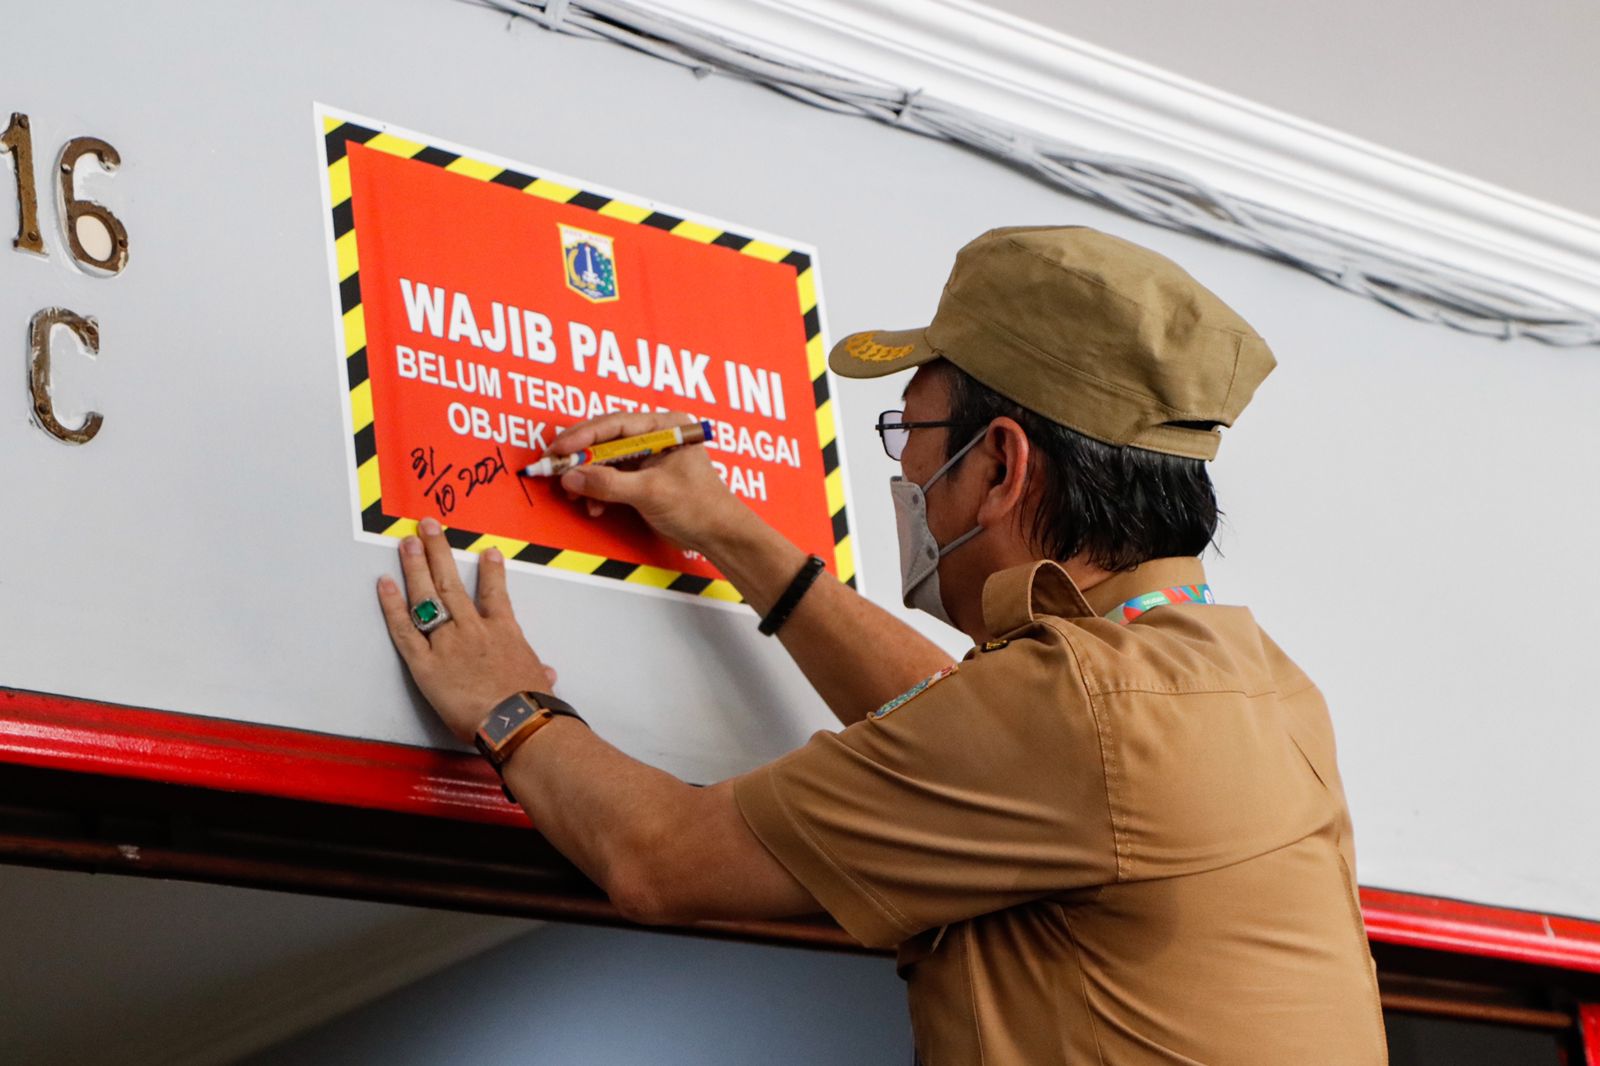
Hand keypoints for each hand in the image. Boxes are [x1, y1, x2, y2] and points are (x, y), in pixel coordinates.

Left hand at [377, 517, 555, 742]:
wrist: (515, 721)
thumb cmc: (530, 705)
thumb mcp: (539, 682)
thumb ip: (538, 672)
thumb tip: (546, 674)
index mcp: (503, 633)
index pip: (496, 593)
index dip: (491, 570)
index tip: (487, 551)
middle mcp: (472, 629)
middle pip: (451, 583)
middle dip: (439, 551)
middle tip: (428, 527)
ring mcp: (447, 643)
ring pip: (427, 597)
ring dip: (416, 566)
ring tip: (407, 542)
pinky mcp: (425, 664)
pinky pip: (404, 629)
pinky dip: (392, 605)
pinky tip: (384, 583)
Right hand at [553, 411, 746, 554]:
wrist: (718, 535)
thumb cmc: (700, 506)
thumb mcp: (651, 492)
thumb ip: (609, 484)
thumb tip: (572, 477)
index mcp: (666, 426)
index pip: (616, 424)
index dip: (584, 435)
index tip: (560, 449)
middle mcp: (656, 436)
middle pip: (606, 440)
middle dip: (580, 458)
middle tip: (553, 468)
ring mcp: (648, 456)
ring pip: (605, 460)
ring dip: (587, 478)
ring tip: (573, 494)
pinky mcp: (642, 477)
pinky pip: (611, 478)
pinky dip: (598, 491)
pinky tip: (594, 506)